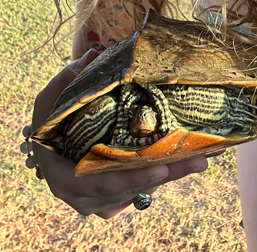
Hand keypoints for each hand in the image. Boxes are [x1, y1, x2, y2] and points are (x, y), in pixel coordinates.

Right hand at [32, 49, 208, 218]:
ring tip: (206, 155)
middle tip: (197, 161)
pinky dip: (173, 169)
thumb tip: (93, 55)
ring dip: (177, 172)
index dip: (129, 180)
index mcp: (63, 177)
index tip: (158, 169)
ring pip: (146, 189)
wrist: (53, 144)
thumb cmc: (52, 122)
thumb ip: (68, 80)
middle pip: (132, 189)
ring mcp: (107, 200)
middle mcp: (86, 196)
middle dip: (167, 175)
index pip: (98, 185)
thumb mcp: (50, 100)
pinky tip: (199, 155)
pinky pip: (150, 185)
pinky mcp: (124, 195)